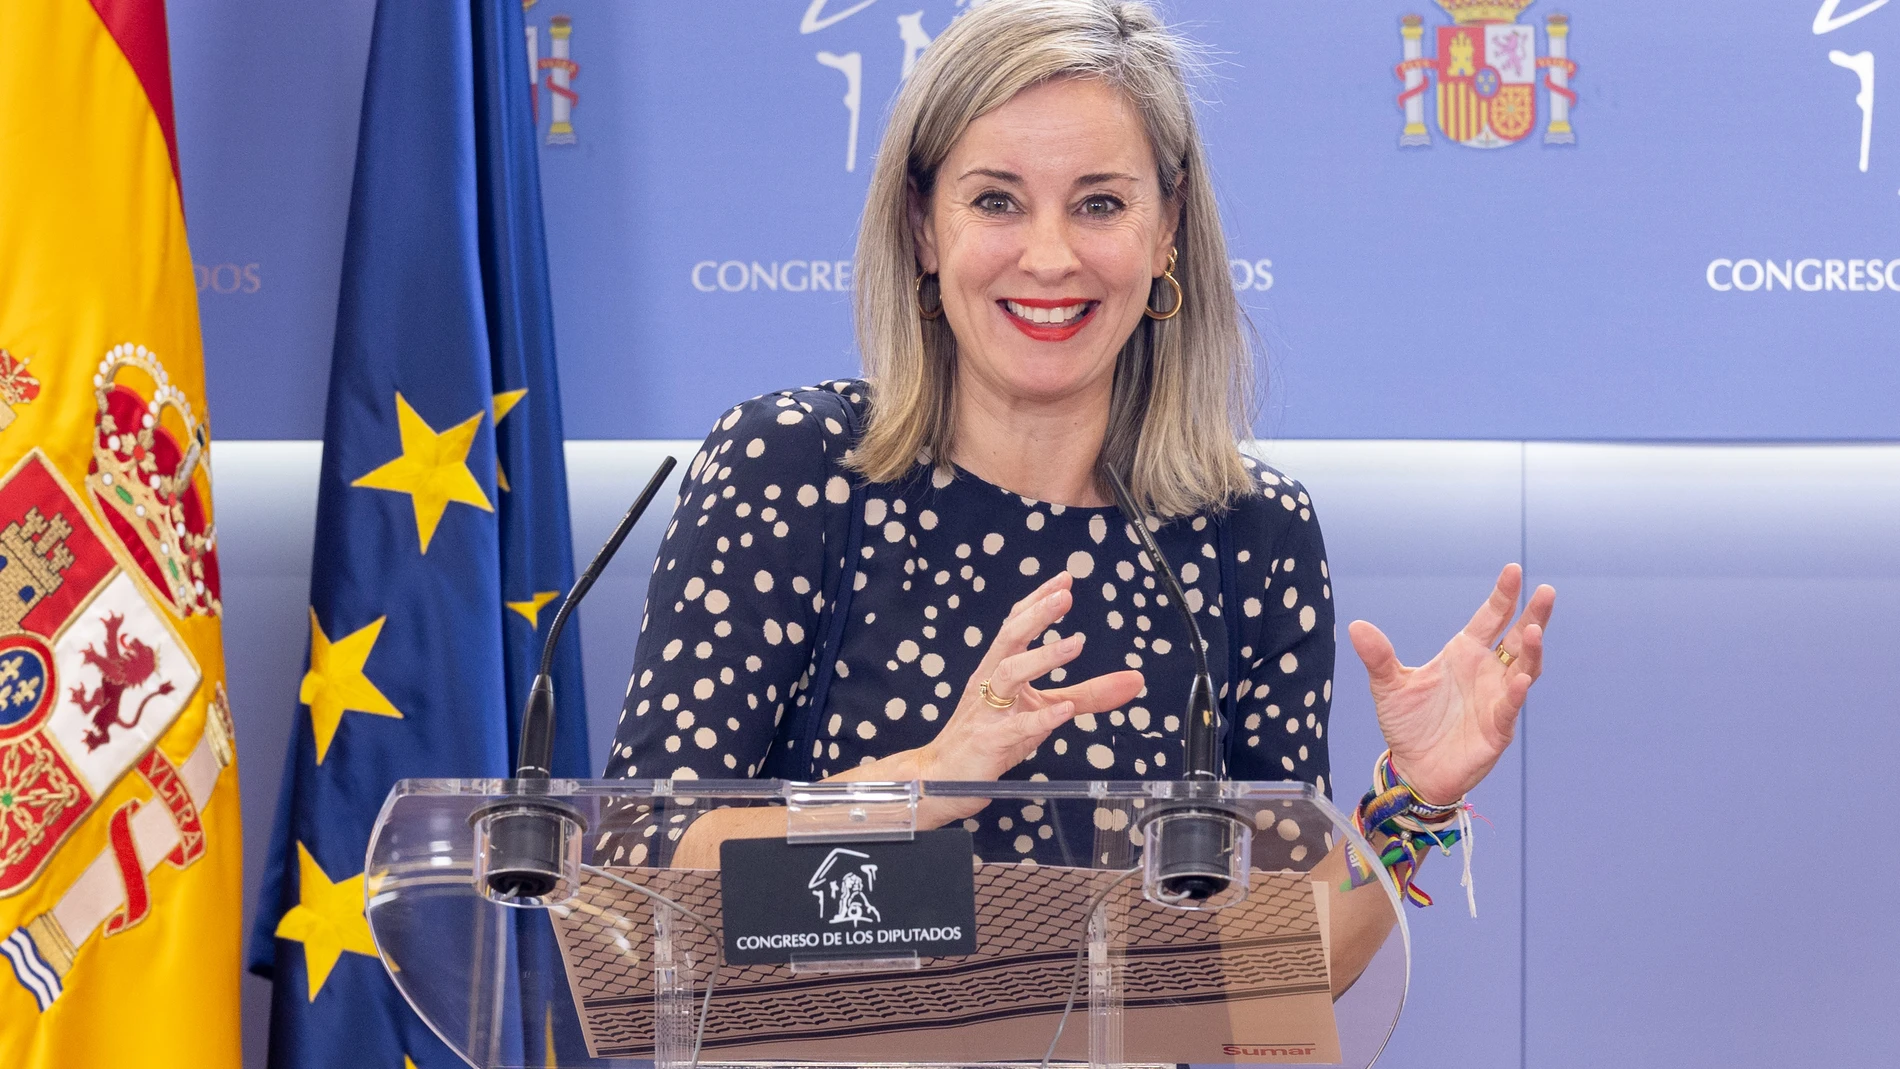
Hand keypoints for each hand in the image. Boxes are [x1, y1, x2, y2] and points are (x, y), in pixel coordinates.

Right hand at [916, 571, 1143, 788]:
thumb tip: (1134, 680)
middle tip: (1064, 595)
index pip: (1016, 625)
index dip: (1038, 601)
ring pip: (1009, 674)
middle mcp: (989, 682)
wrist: (942, 778)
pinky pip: (1015, 727)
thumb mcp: (1042, 712)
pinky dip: (1041, 718)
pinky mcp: (989, 742)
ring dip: (1042, 657)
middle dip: (1037, 615)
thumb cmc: (992, 738)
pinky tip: (1064, 710)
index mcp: (998, 669)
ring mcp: (986, 711)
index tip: (1064, 580)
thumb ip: (1087, 695)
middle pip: (1009, 638)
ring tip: (1074, 644)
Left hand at [1347, 564, 1554, 805]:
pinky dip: (1516, 692)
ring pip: (1523, 668)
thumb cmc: (1408, 723)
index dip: (1503, 596)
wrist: (1414, 767)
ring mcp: (1497, 698)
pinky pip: (1510, 706)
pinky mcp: (1497, 727)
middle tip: (1545, 591)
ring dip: (1531, 650)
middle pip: (1518, 638)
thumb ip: (1378, 657)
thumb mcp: (1388, 686)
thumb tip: (1356, 626)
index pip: (1490, 618)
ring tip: (1534, 630)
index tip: (1513, 570)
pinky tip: (1519, 678)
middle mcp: (1486, 671)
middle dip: (1533, 614)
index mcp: (1464, 653)